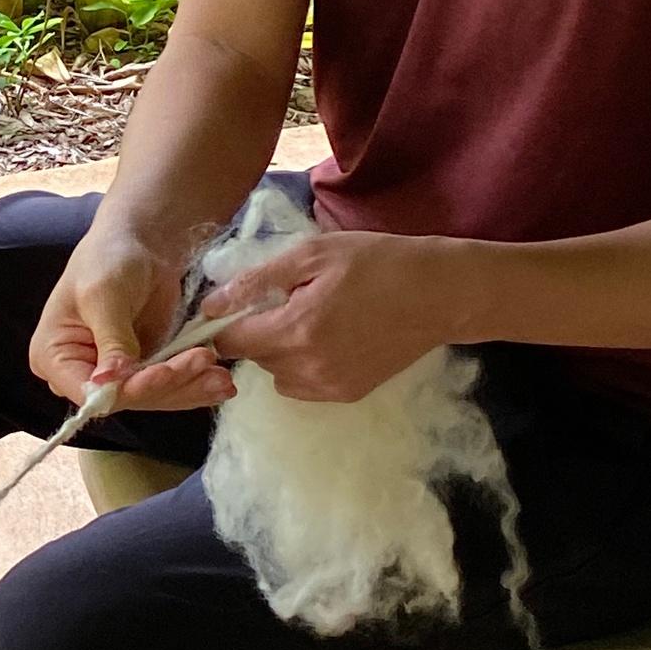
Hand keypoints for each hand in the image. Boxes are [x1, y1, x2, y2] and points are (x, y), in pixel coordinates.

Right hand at [30, 222, 237, 412]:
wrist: (141, 240)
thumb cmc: (108, 257)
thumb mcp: (104, 294)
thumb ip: (110, 339)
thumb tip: (111, 381)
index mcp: (53, 357)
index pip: (88, 391)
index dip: (127, 389)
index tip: (162, 374)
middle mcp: (81, 373)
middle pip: (126, 398)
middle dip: (168, 384)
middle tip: (203, 364)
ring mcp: (116, 375)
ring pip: (153, 396)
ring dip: (188, 388)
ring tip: (221, 377)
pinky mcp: (145, 369)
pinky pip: (170, 387)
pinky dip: (195, 384)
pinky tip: (220, 382)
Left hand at [202, 228, 462, 401]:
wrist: (439, 294)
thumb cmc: (377, 262)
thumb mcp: (313, 254)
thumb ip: (257, 281)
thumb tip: (210, 305)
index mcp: (296, 330)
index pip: (229, 341)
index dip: (224, 321)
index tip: (238, 302)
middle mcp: (308, 368)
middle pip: (252, 358)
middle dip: (258, 331)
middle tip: (290, 299)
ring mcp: (330, 387)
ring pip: (276, 375)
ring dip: (279, 351)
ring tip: (310, 318)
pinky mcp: (348, 395)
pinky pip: (302, 386)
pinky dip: (302, 365)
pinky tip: (329, 338)